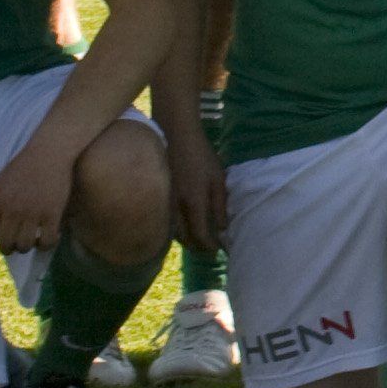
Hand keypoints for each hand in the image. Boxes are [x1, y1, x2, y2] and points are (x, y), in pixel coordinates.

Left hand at [0, 140, 77, 255]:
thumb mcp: (1, 182)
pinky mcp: (52, 214)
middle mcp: (12, 210)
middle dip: (9, 247)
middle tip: (16, 241)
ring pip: (24, 246)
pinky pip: (46, 241)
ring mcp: (32, 214)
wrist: (50, 152)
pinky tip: (48, 236)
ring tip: (32, 238)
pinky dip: (46, 244)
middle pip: (4, 244)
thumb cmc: (24, 165)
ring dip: (27, 246)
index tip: (2, 233)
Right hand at [169, 133, 227, 256]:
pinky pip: (170, 222)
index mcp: (194, 204)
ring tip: (200, 240)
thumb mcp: (218, 180)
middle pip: (185, 239)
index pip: (200, 236)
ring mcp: (168, 204)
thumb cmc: (202, 157)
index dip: (209, 247)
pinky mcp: (163, 198)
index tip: (218, 249)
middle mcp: (178, 208)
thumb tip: (223, 229)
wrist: (178, 138)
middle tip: (210, 249)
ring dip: (187, 241)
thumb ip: (220, 205)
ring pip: (175, 232)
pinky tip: (187, 226)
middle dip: (198, 248)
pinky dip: (179, 230)